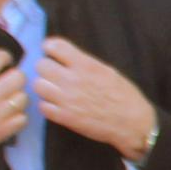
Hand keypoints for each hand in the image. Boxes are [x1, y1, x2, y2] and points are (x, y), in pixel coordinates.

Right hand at [0, 50, 28, 169]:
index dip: (4, 57)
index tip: (5, 63)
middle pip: (19, 77)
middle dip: (14, 78)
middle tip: (8, 84)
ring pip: (23, 98)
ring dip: (16, 99)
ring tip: (6, 103)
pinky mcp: (2, 131)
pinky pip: (23, 118)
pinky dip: (17, 118)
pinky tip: (7, 118)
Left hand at [39, 36, 158, 161]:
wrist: (132, 123)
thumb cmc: (124, 96)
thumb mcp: (107, 71)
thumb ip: (84, 63)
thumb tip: (66, 58)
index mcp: (86, 65)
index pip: (54, 46)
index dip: (50, 48)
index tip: (52, 53)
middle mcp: (73, 80)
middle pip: (41, 65)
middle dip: (46, 68)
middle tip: (54, 74)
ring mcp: (66, 99)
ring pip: (38, 85)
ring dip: (45, 86)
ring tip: (54, 90)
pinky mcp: (64, 117)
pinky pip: (42, 106)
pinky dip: (48, 105)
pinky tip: (57, 105)